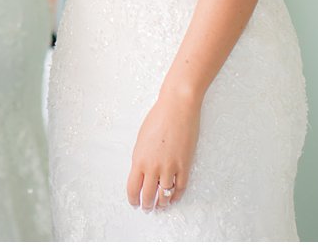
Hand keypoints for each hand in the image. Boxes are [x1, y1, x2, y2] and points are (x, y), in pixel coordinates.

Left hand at [126, 92, 200, 211]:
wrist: (177, 108)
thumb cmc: (158, 119)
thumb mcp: (141, 140)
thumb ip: (141, 159)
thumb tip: (143, 173)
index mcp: (139, 160)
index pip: (133, 188)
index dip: (133, 199)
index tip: (134, 203)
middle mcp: (153, 167)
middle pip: (148, 195)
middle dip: (147, 205)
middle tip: (147, 208)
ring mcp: (170, 167)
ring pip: (165, 195)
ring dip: (162, 204)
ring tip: (160, 206)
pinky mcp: (184, 165)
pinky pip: (180, 187)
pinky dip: (176, 196)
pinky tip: (173, 198)